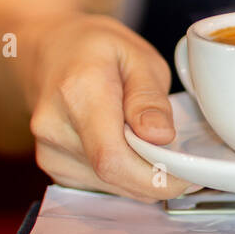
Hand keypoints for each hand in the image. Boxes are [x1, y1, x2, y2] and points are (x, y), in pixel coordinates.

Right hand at [22, 14, 197, 201]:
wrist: (53, 48)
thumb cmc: (96, 48)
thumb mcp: (137, 56)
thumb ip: (149, 98)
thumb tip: (161, 137)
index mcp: (78, 92)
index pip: (112, 157)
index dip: (153, 177)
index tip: (185, 176)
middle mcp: (54, 126)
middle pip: (113, 175)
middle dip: (154, 177)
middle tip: (180, 159)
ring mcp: (48, 149)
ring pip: (109, 185)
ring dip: (139, 176)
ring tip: (149, 143)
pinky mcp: (52, 165)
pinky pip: (98, 185)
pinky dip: (123, 175)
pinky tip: (128, 148)